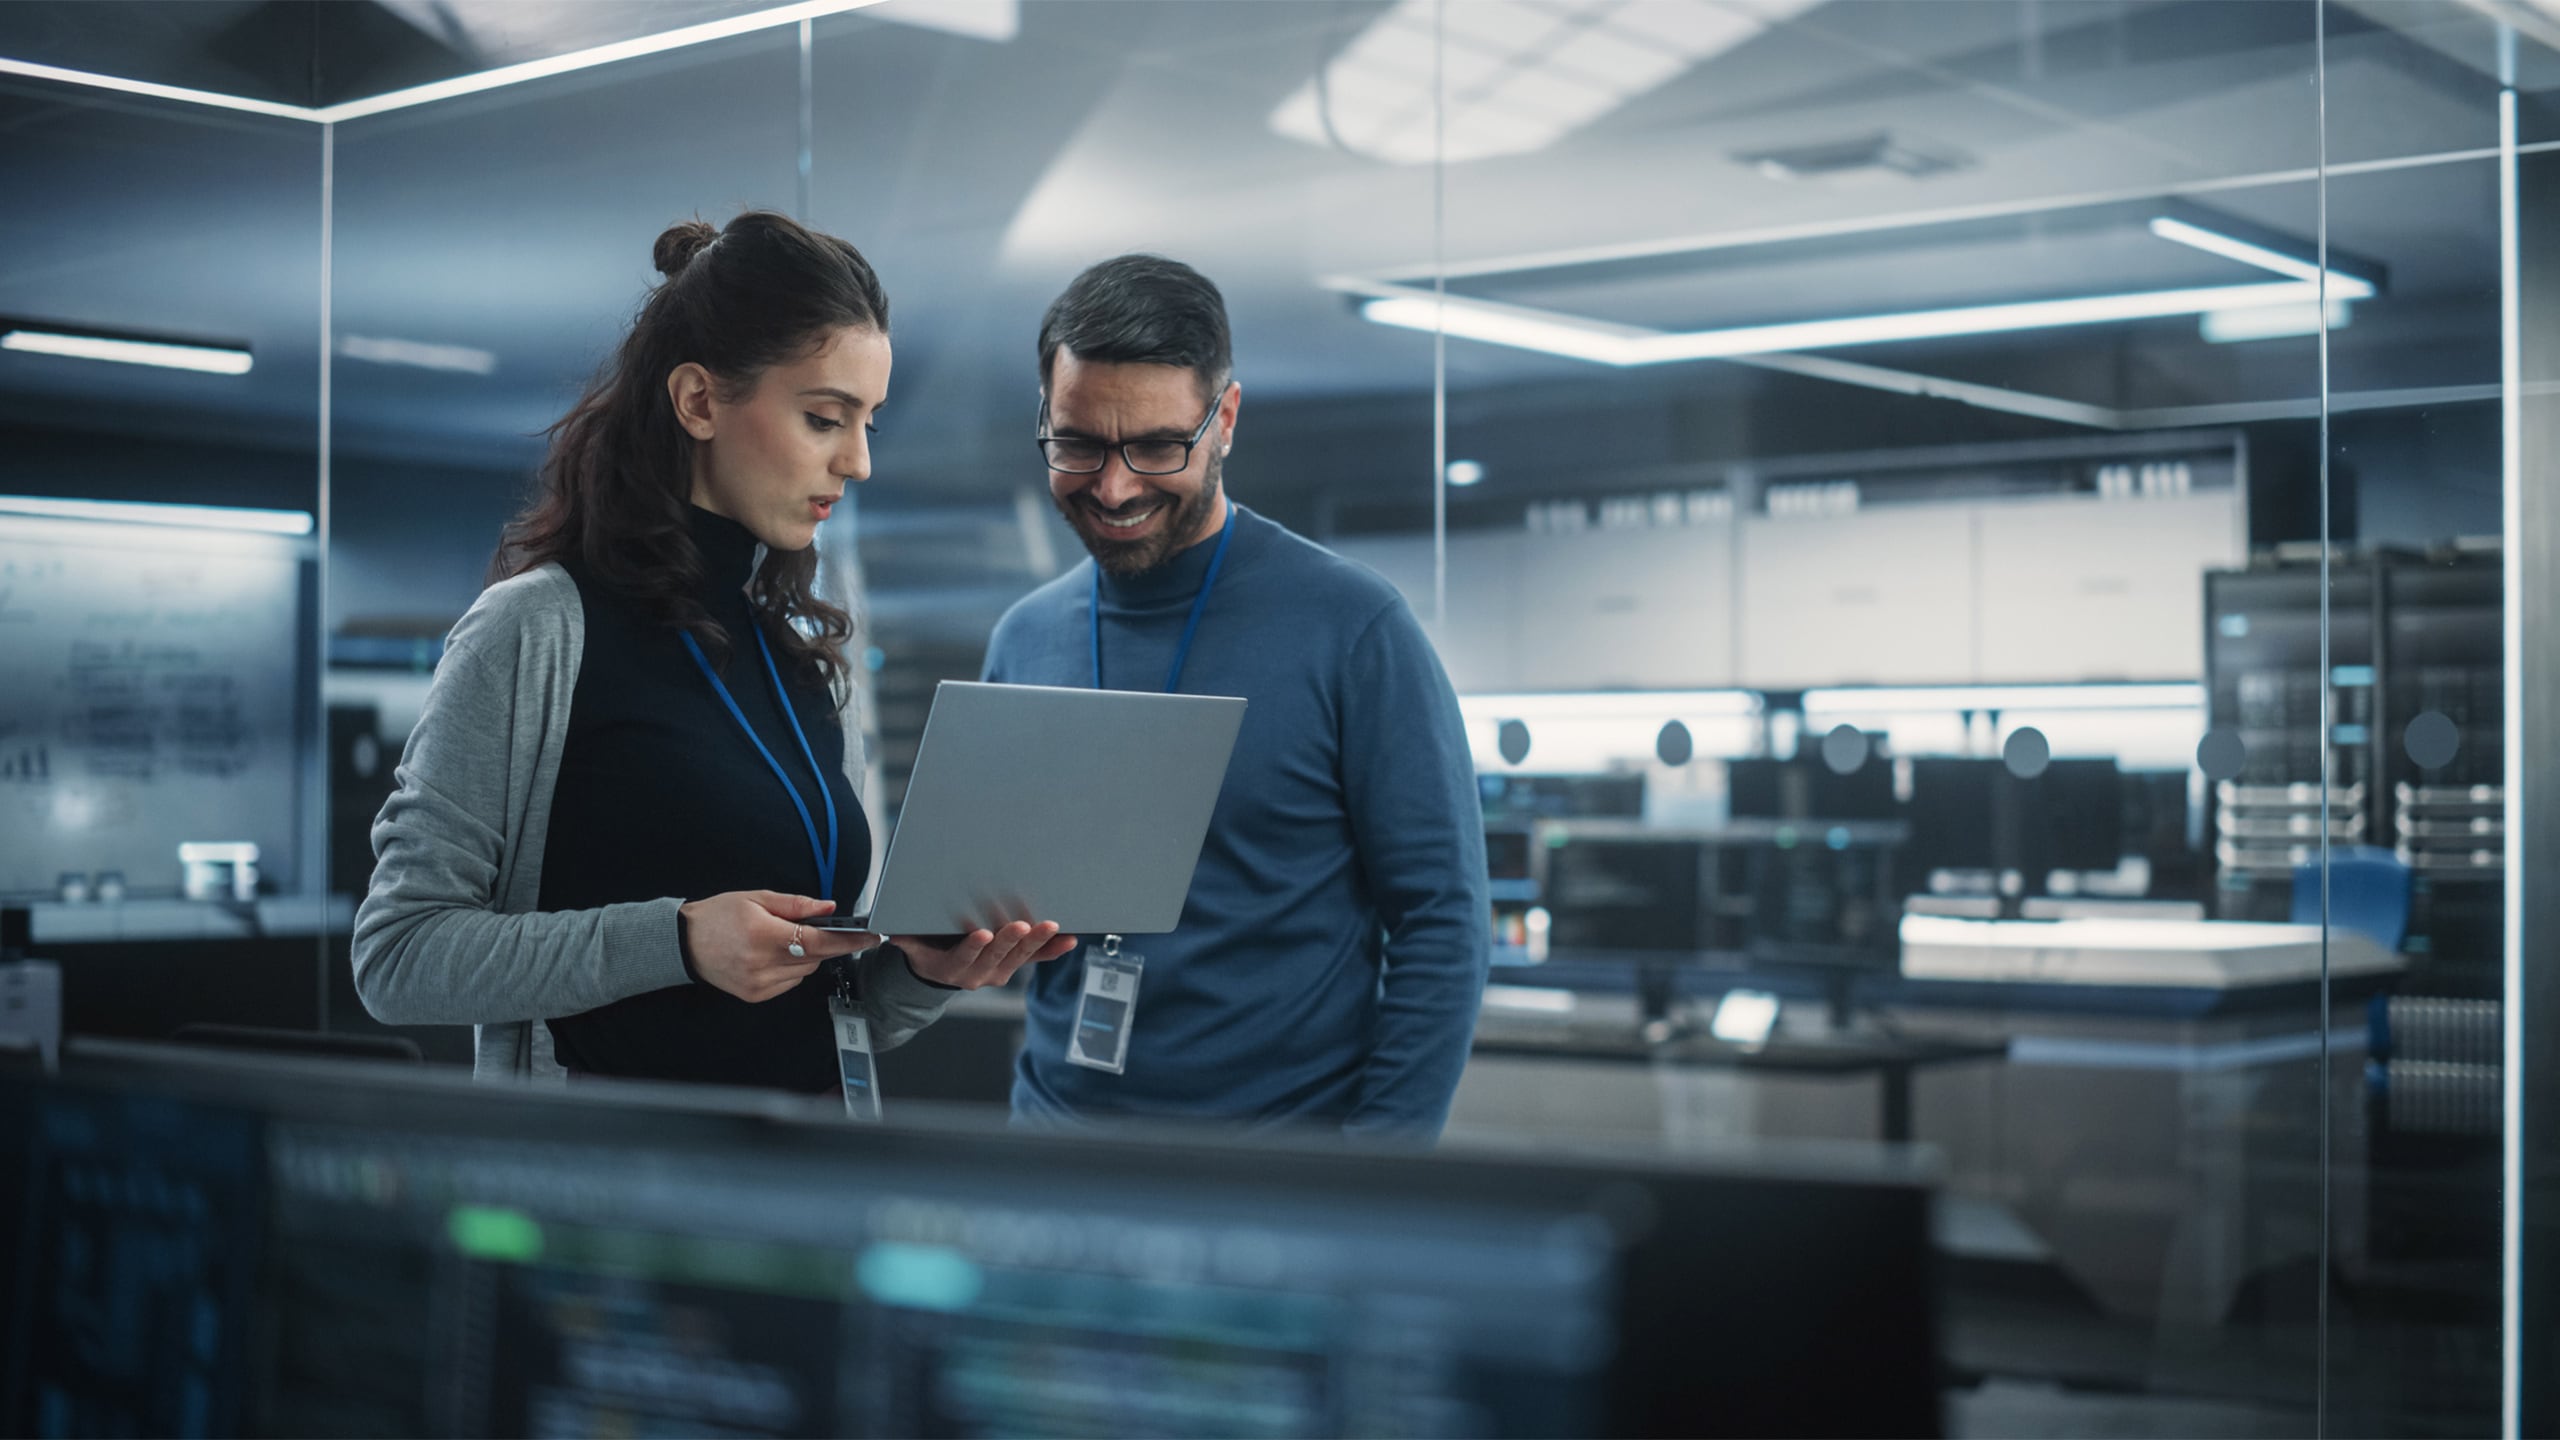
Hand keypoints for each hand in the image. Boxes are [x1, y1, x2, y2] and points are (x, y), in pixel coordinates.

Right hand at [678, 891, 877, 1003]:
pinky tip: (772, 956)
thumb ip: (796, 904)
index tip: (871, 936)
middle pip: (816, 958)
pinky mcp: (756, 995)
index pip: (819, 941)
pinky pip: (790, 983)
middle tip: (814, 928)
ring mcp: (759, 984)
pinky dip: (791, 969)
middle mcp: (762, 964)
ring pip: (806, 972)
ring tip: (781, 940)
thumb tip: (828, 907)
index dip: (849, 940)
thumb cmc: (717, 917)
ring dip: (806, 956)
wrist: (684, 943)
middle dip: (825, 943)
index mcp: (764, 935)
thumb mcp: (757, 898)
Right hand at [896, 921, 1076, 989]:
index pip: (963, 957)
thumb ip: (905, 938)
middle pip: (997, 956)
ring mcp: (999, 972)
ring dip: (1037, 942)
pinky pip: (1036, 959)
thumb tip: (884, 929)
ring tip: (1051, 927)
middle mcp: (978, 974)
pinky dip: (1052, 951)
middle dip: (1010, 940)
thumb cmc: (929, 949)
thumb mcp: (913, 945)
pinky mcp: (1014, 965)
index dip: (973, 946)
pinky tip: (1068, 941)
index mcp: (952, 968)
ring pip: (1020, 957)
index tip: (982, 934)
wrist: (942, 970)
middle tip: (1022, 925)